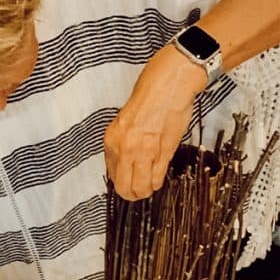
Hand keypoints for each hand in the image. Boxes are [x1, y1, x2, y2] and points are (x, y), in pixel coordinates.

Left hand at [104, 44, 205, 200]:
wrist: (169, 85)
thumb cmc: (149, 98)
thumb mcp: (125, 122)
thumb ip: (122, 145)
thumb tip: (124, 165)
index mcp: (112, 139)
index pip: (111, 174)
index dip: (120, 180)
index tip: (127, 178)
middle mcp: (125, 148)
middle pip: (124, 188)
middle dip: (131, 193)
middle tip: (137, 190)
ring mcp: (144, 152)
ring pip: (141, 188)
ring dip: (145, 190)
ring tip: (149, 185)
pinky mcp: (163, 152)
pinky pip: (157, 178)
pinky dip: (157, 182)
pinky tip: (157, 177)